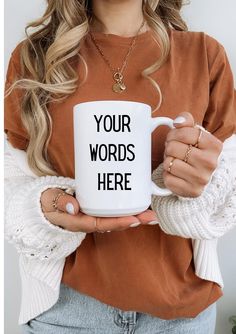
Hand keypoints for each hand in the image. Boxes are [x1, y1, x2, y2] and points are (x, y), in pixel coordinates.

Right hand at [40, 188, 157, 231]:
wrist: (44, 205)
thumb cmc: (47, 203)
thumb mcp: (50, 201)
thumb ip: (60, 202)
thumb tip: (74, 207)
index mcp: (78, 221)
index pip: (101, 223)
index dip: (118, 222)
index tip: (135, 219)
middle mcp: (88, 221)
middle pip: (114, 223)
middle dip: (134, 220)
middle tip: (152, 217)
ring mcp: (92, 216)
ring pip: (115, 218)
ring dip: (133, 216)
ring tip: (150, 213)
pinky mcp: (95, 210)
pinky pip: (112, 212)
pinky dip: (125, 210)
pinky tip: (136, 205)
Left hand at [163, 112, 222, 196]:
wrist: (202, 176)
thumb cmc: (195, 152)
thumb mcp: (195, 134)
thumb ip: (186, 121)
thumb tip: (178, 121)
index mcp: (214, 146)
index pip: (185, 133)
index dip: (174, 134)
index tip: (175, 138)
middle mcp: (210, 163)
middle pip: (173, 148)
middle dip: (169, 148)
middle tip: (174, 151)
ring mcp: (202, 179)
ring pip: (169, 163)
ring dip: (168, 161)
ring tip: (176, 162)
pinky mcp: (192, 191)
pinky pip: (168, 179)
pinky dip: (168, 175)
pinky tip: (176, 174)